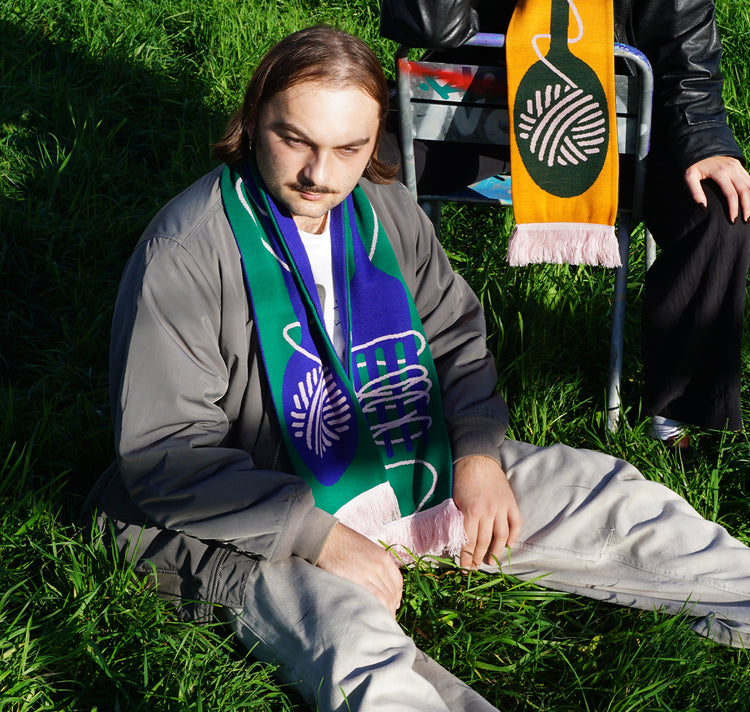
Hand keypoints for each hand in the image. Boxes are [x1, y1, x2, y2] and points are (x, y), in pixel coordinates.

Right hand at [316, 522, 402, 616]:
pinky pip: (377, 600)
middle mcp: (381, 566)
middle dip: (391, 608)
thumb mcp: (365, 549)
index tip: (392, 606)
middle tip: (385, 618)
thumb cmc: (341, 543)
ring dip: (385, 612)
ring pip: (387, 599)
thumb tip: (375, 583)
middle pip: (393, 593)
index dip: (396, 597)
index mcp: (384, 558)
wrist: (326, 538)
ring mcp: (372, 574)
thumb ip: (373, 564)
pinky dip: (379, 610)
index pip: (397, 583)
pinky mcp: (361, 581)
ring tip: (379, 622)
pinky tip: (374, 616)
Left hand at [452, 455, 521, 569]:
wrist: (477, 458)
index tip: (464, 567)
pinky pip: (516, 523)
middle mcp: (488, 512)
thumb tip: (459, 539)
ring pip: (502, 536)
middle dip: (478, 557)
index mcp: (471, 511)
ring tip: (490, 562)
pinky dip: (514, 536)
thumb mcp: (454, 499)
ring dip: (496, 551)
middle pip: (484, 541)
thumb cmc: (461, 478)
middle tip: (475, 568)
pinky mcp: (511, 502)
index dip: (466, 556)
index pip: (469, 541)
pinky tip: (509, 545)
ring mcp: (502, 507)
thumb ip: (459, 519)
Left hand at [683, 156, 749, 222]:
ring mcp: (738, 167)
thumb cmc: (694, 164)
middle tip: (746, 221)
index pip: (731, 194)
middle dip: (747, 207)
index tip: (732, 220)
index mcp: (721, 172)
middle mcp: (732, 169)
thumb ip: (695, 191)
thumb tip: (703, 207)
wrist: (701, 146)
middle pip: (745, 190)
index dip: (733, 208)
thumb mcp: (689, 177)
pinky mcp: (740, 166)